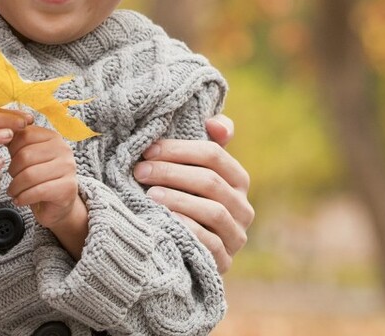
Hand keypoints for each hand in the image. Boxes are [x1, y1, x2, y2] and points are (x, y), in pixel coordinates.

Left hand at [7, 124, 87, 256]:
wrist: (57, 205)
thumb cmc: (39, 178)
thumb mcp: (28, 156)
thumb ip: (18, 142)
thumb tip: (0, 128)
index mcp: (53, 137)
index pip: (25, 135)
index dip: (12, 150)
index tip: (12, 161)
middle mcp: (63, 149)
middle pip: (25, 156)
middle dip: (12, 171)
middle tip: (12, 180)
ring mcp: (68, 168)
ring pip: (30, 175)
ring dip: (16, 187)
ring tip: (14, 192)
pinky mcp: (67, 188)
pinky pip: (38, 191)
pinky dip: (23, 198)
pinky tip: (20, 200)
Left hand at [134, 113, 253, 272]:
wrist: (182, 250)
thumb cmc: (187, 199)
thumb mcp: (195, 170)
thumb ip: (208, 142)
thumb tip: (215, 123)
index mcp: (238, 179)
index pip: (214, 155)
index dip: (179, 150)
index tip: (148, 150)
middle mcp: (244, 207)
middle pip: (210, 182)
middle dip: (172, 173)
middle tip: (140, 171)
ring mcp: (236, 236)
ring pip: (213, 211)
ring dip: (178, 200)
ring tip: (149, 195)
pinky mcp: (225, 261)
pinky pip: (210, 244)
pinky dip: (187, 229)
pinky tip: (164, 220)